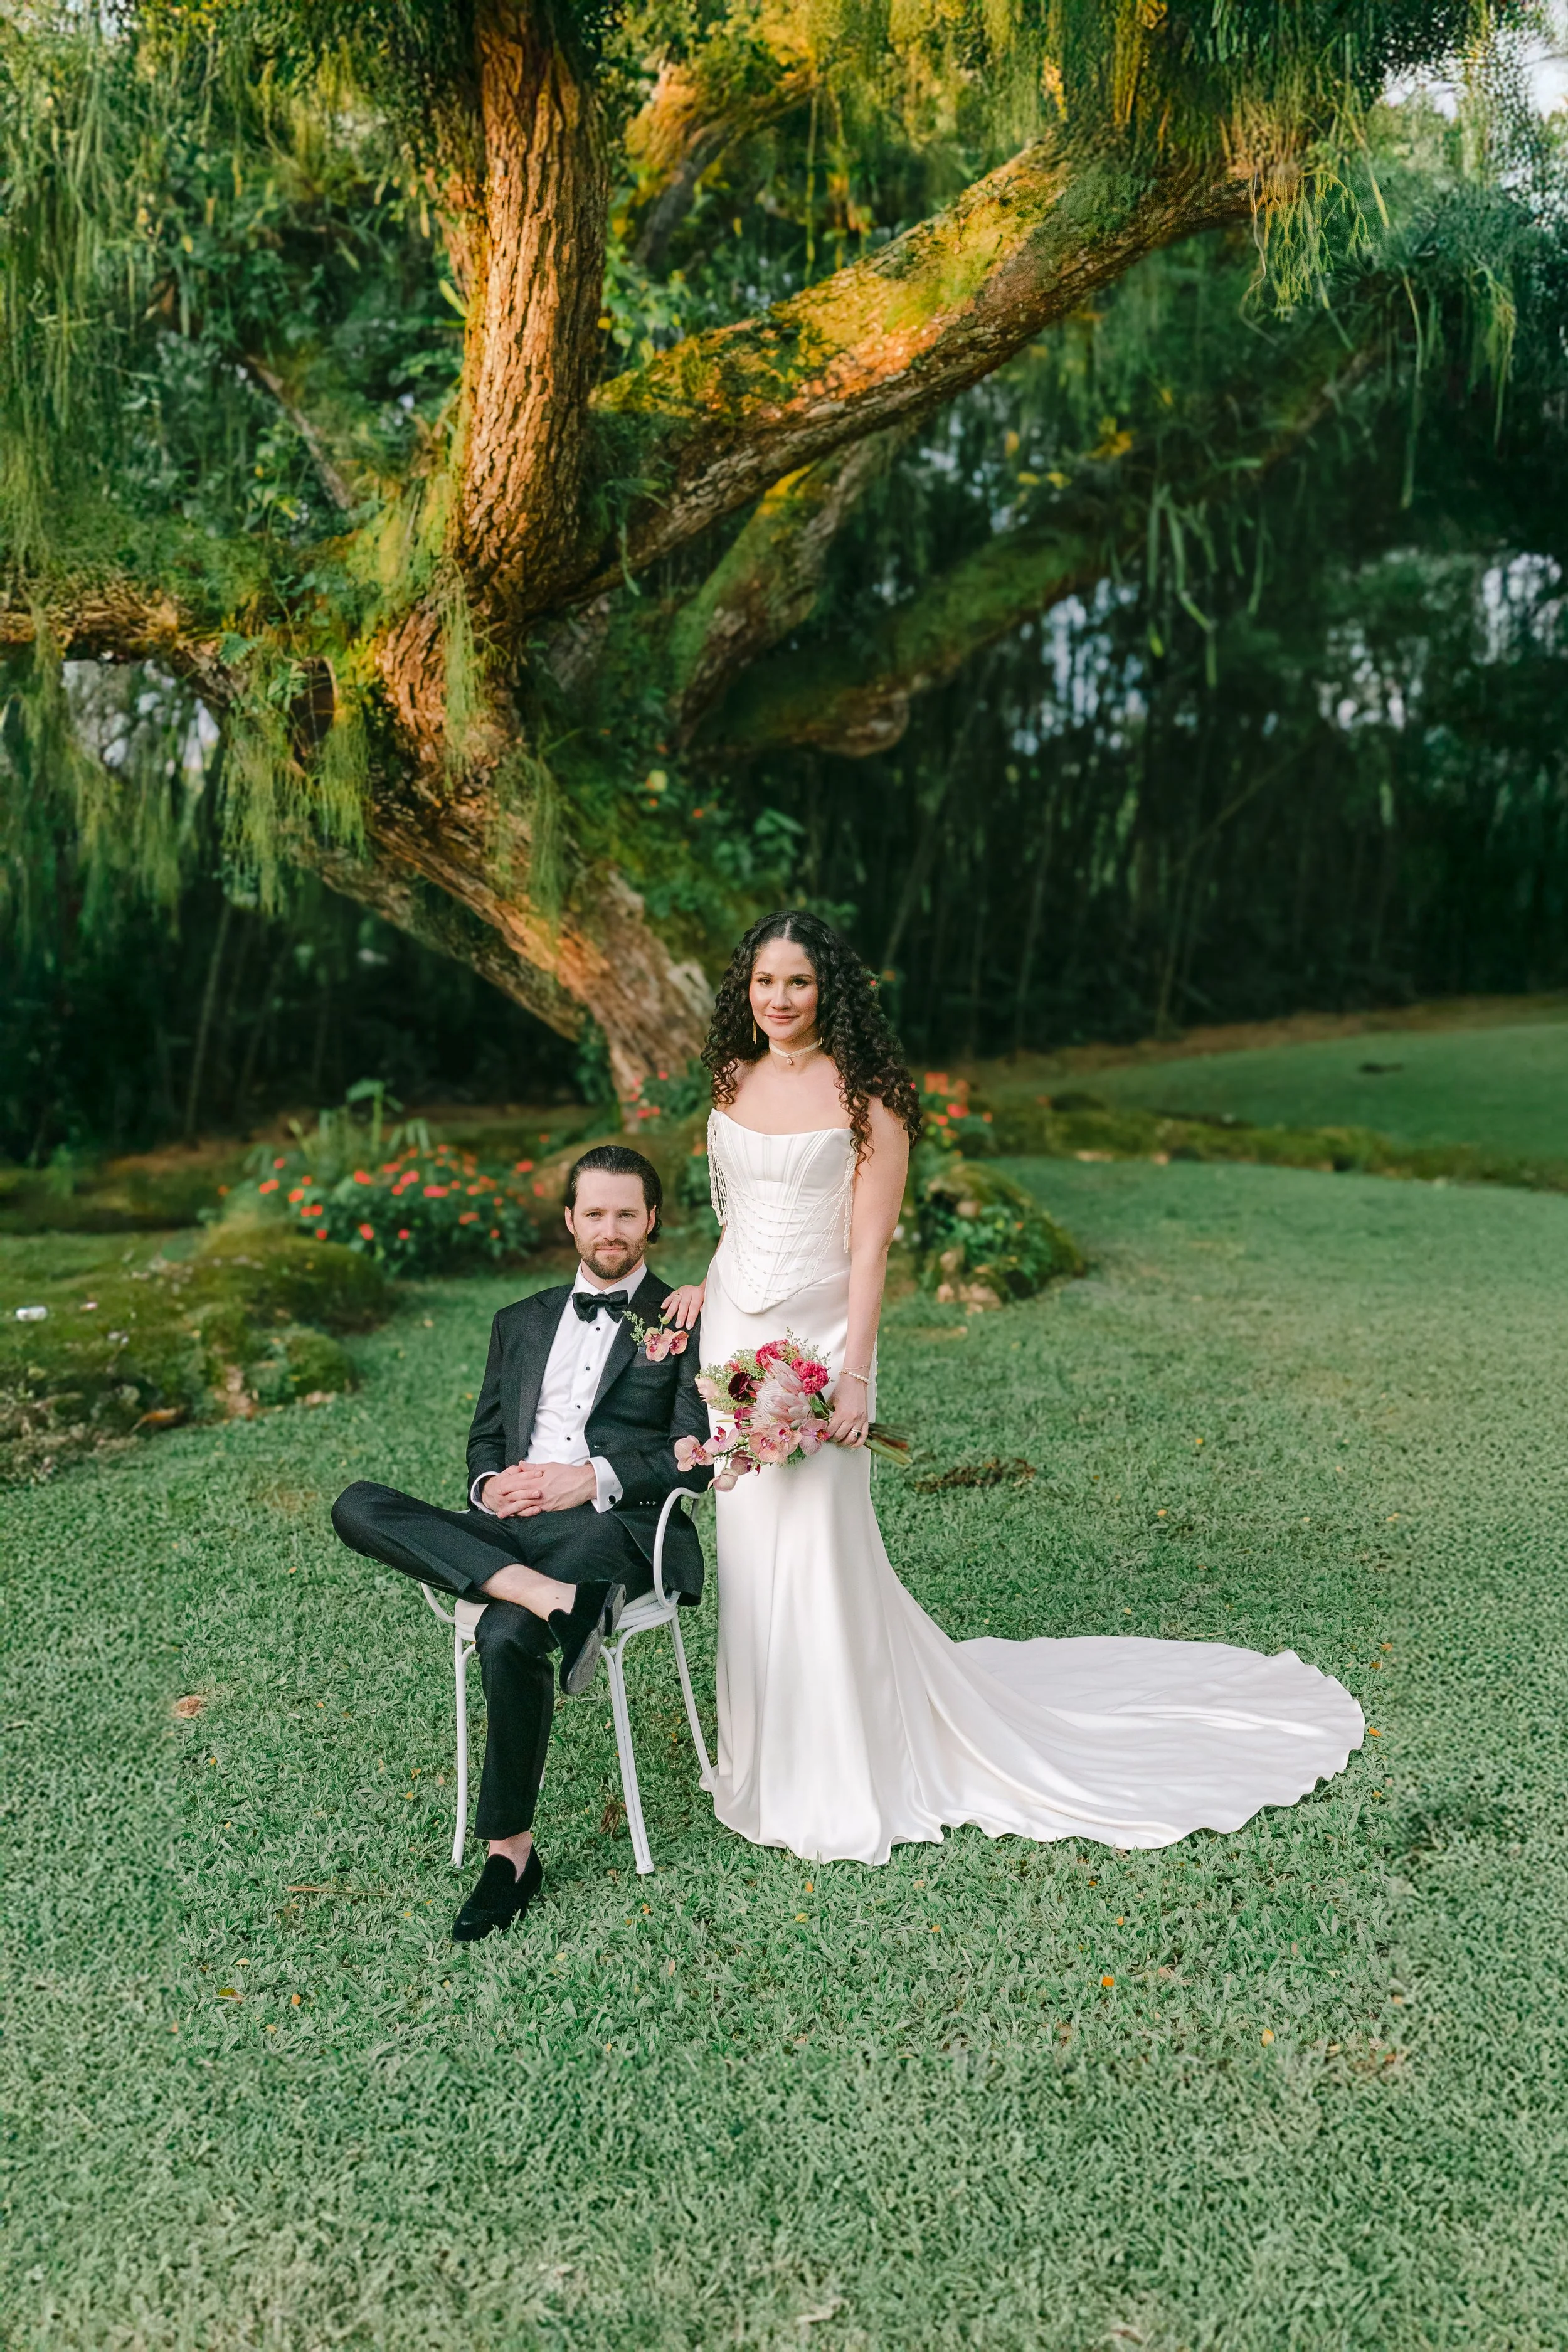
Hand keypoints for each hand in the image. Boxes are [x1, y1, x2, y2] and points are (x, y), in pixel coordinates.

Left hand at [481, 1462, 596, 1516]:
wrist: (584, 1483)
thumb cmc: (568, 1473)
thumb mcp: (550, 1466)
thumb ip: (533, 1467)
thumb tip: (520, 1464)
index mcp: (539, 1481)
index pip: (518, 1484)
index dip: (507, 1488)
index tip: (498, 1490)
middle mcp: (540, 1493)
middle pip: (519, 1498)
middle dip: (506, 1502)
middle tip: (496, 1507)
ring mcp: (545, 1503)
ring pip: (525, 1507)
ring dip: (513, 1511)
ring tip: (503, 1515)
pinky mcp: (552, 1509)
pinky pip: (536, 1512)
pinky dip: (526, 1514)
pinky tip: (520, 1517)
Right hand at [660, 1282, 705, 1331]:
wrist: (702, 1288)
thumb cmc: (704, 1298)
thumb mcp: (708, 1301)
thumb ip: (705, 1306)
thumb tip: (702, 1310)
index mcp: (698, 1293)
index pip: (694, 1306)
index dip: (691, 1317)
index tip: (689, 1326)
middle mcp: (689, 1291)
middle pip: (684, 1305)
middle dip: (681, 1316)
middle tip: (678, 1325)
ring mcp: (682, 1291)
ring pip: (675, 1301)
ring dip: (671, 1311)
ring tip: (667, 1320)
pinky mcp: (676, 1291)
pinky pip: (670, 1297)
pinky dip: (666, 1302)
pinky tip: (663, 1307)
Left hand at [824, 1380, 868, 1447]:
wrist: (855, 1380)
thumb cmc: (842, 1388)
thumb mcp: (830, 1400)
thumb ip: (825, 1413)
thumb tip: (819, 1423)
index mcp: (841, 1413)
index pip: (831, 1430)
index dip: (824, 1434)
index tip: (821, 1434)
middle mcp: (852, 1418)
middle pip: (840, 1436)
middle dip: (832, 1439)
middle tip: (827, 1437)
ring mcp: (860, 1420)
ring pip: (851, 1439)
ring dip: (843, 1443)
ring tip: (838, 1440)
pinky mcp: (865, 1420)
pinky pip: (863, 1436)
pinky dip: (857, 1443)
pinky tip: (851, 1445)